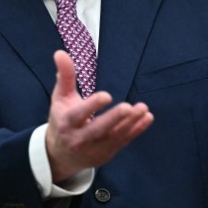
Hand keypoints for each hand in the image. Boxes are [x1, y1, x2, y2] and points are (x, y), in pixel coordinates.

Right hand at [45, 51, 153, 181]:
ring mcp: (94, 149)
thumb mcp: (61, 98)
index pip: (78, 115)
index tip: (107, 96)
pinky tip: (147, 117)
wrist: (60, 155)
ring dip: (131, 124)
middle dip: (113, 119)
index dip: (92, 106)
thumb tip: (61, 52)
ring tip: (143, 109)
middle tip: (128, 107)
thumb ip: (65, 76)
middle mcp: (79, 138)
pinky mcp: (107, 154)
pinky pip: (123, 142)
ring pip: (114, 137)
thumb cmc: (62, 120)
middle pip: (98, 129)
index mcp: (67, 122)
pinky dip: (136, 130)